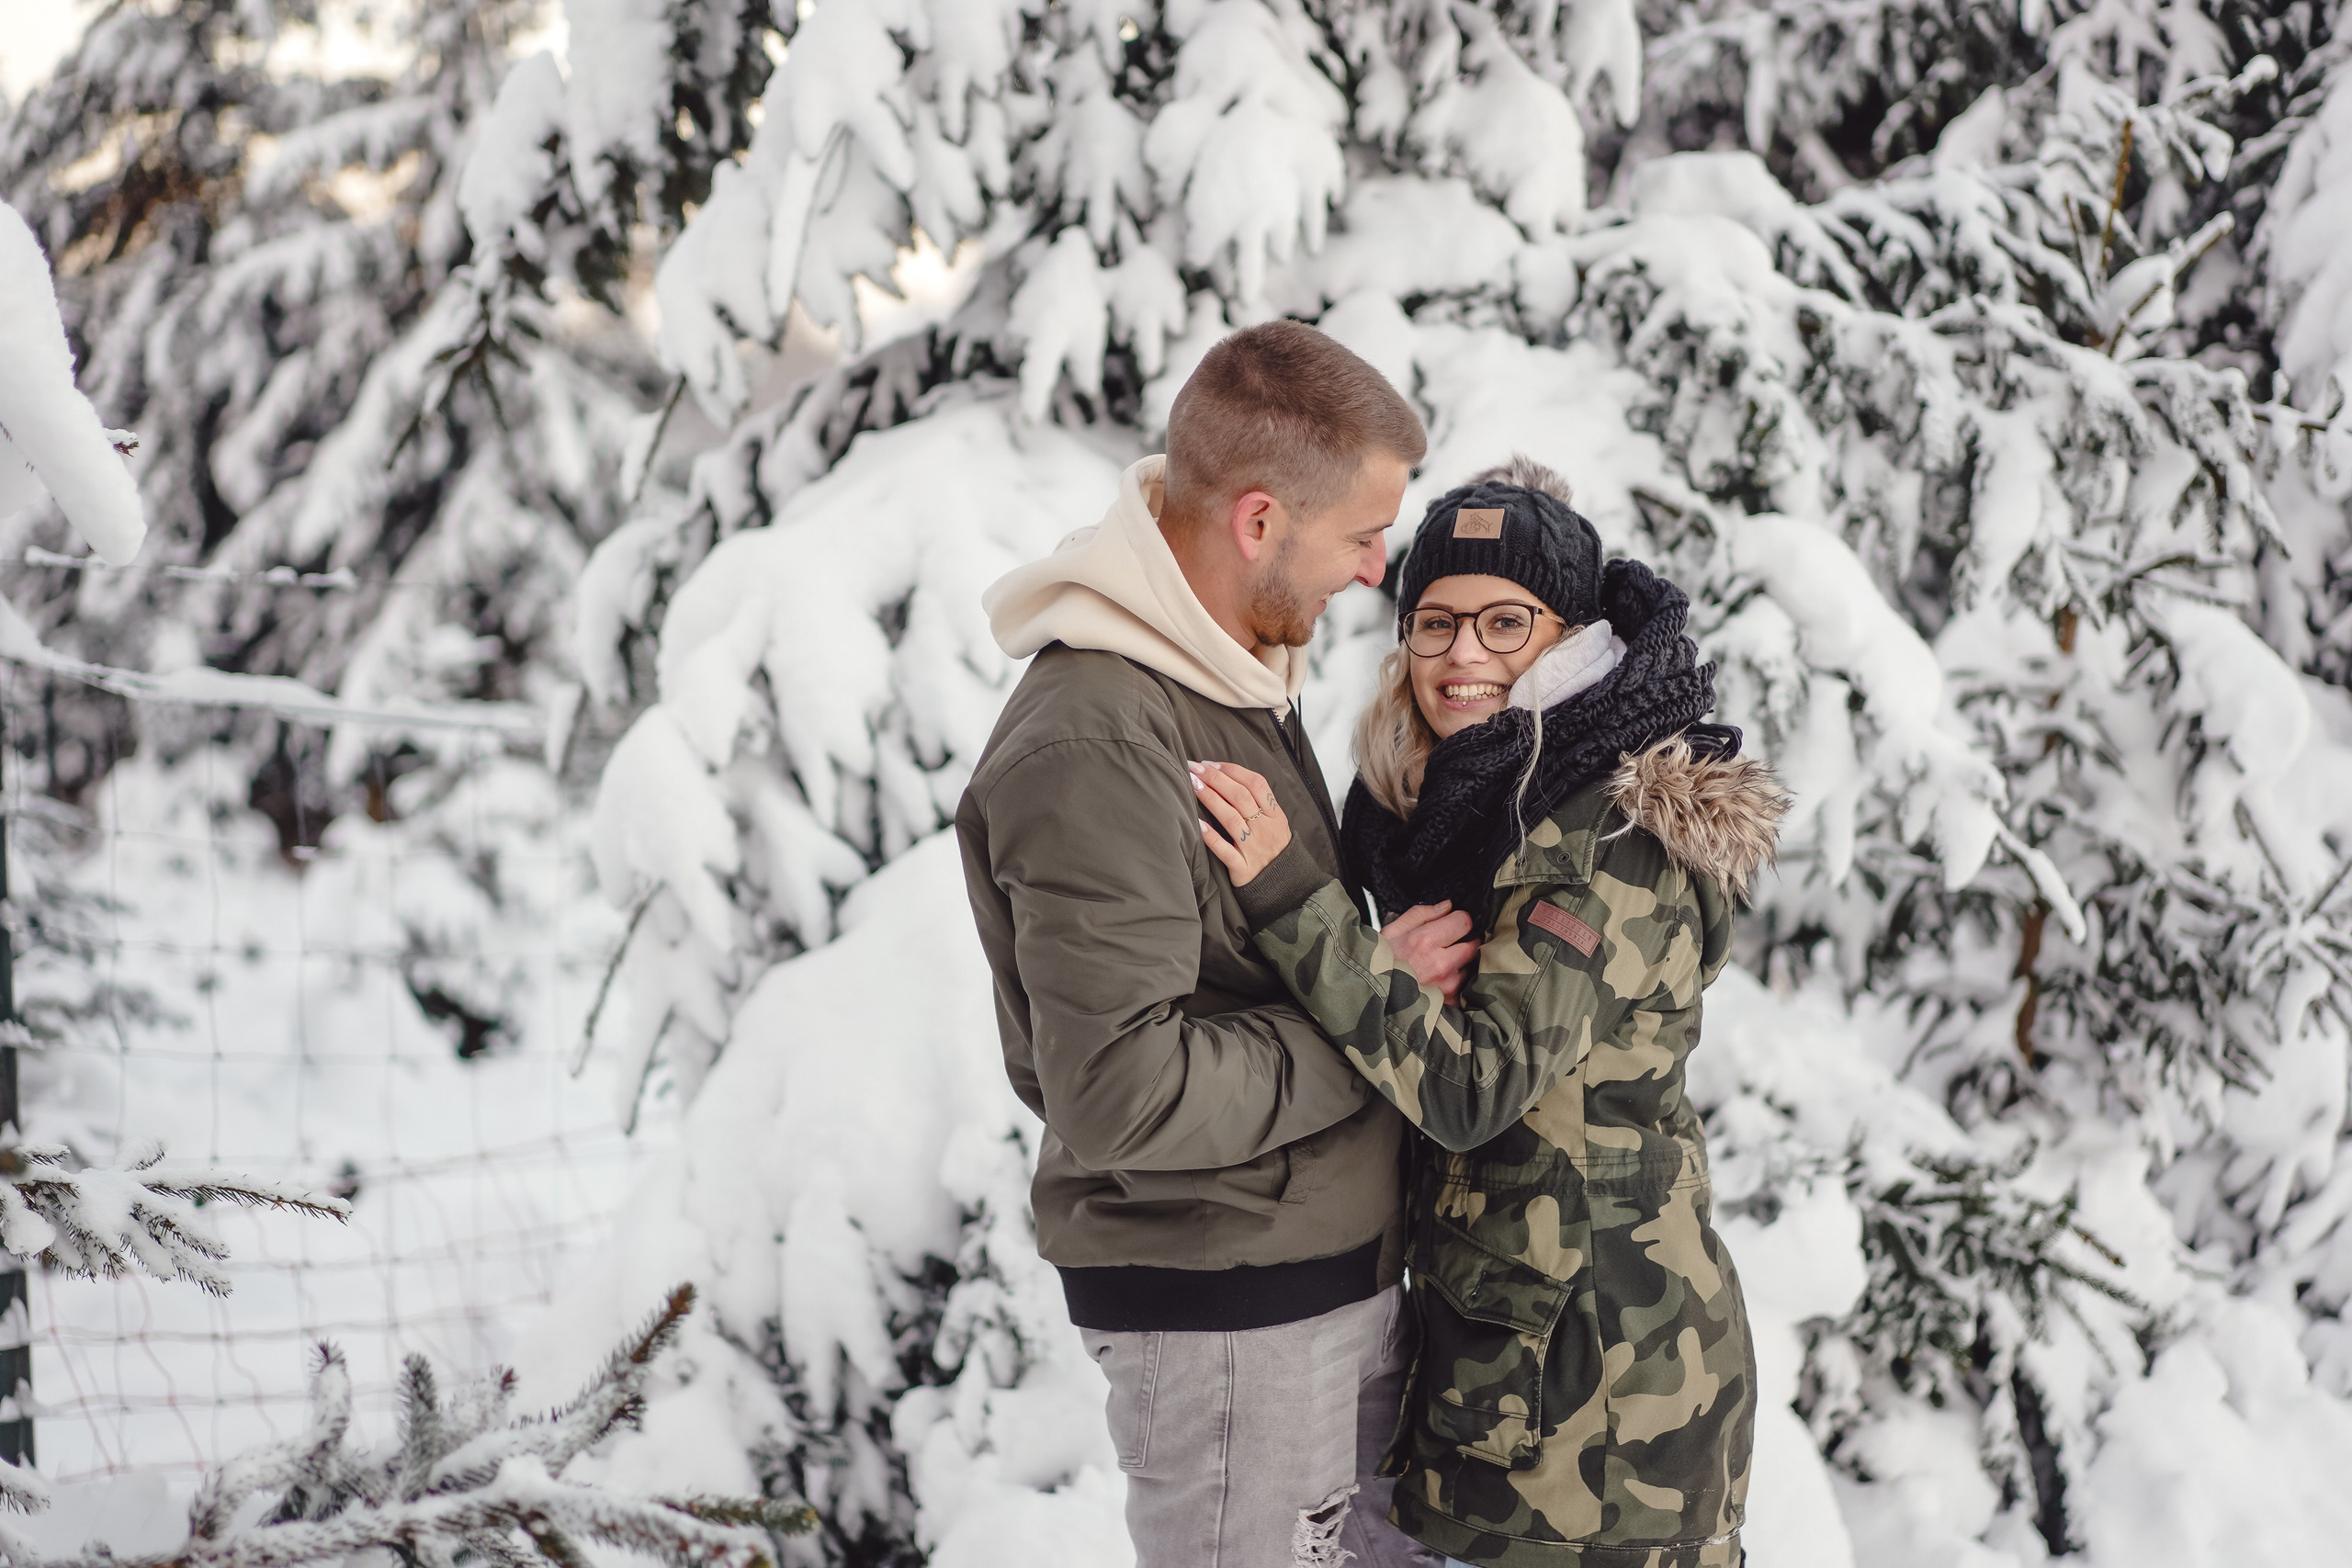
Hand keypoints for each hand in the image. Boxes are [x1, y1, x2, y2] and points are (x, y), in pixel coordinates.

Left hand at [1192, 761, 1290, 886]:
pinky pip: (1225, 851)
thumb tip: (1226, 776)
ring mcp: (1253, 849)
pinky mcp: (1243, 868)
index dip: (1232, 770)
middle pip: (1240, 797)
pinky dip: (1211, 837)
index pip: (1255, 783)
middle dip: (1216, 779)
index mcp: (1274, 815)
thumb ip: (1258, 802)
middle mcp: (1265, 829)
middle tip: (1194, 768)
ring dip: (1210, 799)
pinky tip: (1197, 824)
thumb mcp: (1275, 823)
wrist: (1284, 885)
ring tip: (1193, 785)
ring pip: (1231, 819)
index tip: (1210, 764)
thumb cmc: (1272, 848)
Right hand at [1382, 903, 1476, 1003]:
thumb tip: (1447, 906)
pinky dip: (1456, 983)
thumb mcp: (1391, 932)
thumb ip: (1421, 914)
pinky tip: (1439, 981)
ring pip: (1469, 966)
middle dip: (1464, 941)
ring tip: (1438, 966)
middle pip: (1473, 944)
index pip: (1464, 922)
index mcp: (1425, 941)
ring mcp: (1448, 985)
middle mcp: (1441, 963)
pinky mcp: (1451, 1002)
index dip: (1459, 920)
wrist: (1371, 996)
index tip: (1452, 923)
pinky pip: (1463, 986)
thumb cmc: (1379, 964)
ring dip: (1460, 964)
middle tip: (1448, 945)